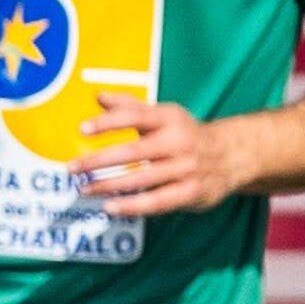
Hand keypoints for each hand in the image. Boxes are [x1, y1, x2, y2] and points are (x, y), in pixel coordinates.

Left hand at [81, 101, 237, 218]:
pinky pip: (157, 201)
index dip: (109, 122)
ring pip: (142, 179)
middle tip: (72, 168)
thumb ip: (130, 107)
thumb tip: (98, 97)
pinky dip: (132, 206)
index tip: (83, 129)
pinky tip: (110, 207)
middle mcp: (179, 142)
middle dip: (99, 161)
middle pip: (134, 151)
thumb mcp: (163, 115)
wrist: (232, 155)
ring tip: (84, 189)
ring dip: (109, 185)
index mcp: (170, 119)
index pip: (136, 117)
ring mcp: (186, 168)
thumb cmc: (184, 133)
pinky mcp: (191, 192)